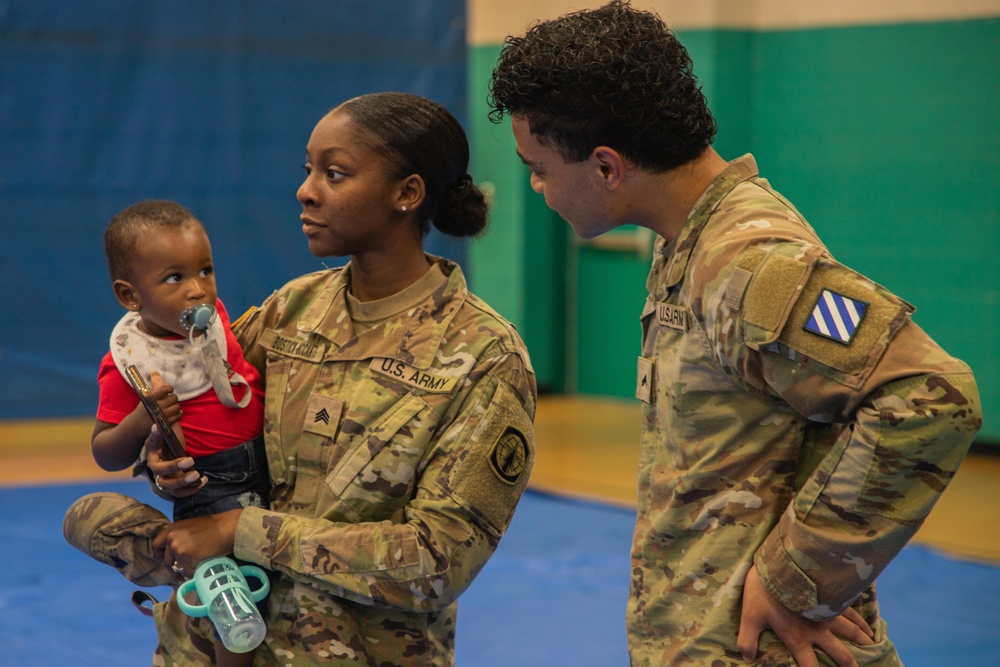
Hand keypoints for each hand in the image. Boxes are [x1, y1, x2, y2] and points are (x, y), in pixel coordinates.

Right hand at [146, 425, 205, 497]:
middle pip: (164, 483)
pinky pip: (181, 492)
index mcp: (152, 461)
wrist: (164, 445)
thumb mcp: (160, 435)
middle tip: (195, 473)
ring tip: (199, 477)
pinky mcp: (174, 485)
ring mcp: (165, 480)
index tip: (189, 459)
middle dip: (180, 480)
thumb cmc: (163, 439)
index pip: (158, 468)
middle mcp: (157, 474)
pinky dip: (193, 489)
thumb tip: (157, 426)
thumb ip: (159, 433)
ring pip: (172, 490)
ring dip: (186, 486)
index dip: (173, 466)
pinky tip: (204, 481)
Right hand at [149, 372, 181, 424]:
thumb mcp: (146, 396)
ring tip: (171, 407)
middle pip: (173, 398)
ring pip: (177, 407)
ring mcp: (162, 416)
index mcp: (150, 398)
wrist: (137, 424)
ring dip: (175, 406)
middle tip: (169, 400)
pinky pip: (178, 416)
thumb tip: (156, 373)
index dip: (169, 388)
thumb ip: (154, 386)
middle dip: (172, 398)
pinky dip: (178, 414)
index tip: (170, 389)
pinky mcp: (165, 423)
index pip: (163, 390)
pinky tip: (175, 413)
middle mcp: (156, 407)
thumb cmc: (144, 408)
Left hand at [152, 509, 242, 572]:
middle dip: (173, 567)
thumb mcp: (190, 528)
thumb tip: (176, 552)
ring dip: (185, 569)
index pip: (156, 545)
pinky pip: (187, 571)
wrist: (226, 528)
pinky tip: (202, 565)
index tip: (168, 561)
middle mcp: (171, 537)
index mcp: (171, 528)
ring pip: (176, 567)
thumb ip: (180, 537)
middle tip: (181, 570)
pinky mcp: (185, 556)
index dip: (161, 555)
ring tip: (196, 566)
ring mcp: (177, 547)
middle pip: (165, 559)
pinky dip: (194, 571)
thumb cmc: (214, 527)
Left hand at [737, 565, 873, 666]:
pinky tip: (870, 628)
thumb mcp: (750, 616)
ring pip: (852, 633)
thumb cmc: (762, 592)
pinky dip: (863, 622)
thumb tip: (745, 657)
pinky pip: (852, 613)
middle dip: (849, 665)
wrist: (778, 565)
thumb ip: (748, 639)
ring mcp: (827, 614)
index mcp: (797, 638)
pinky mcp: (831, 598)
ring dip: (863, 643)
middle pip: (840, 653)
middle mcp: (817, 630)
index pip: (809, 665)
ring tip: (872, 650)